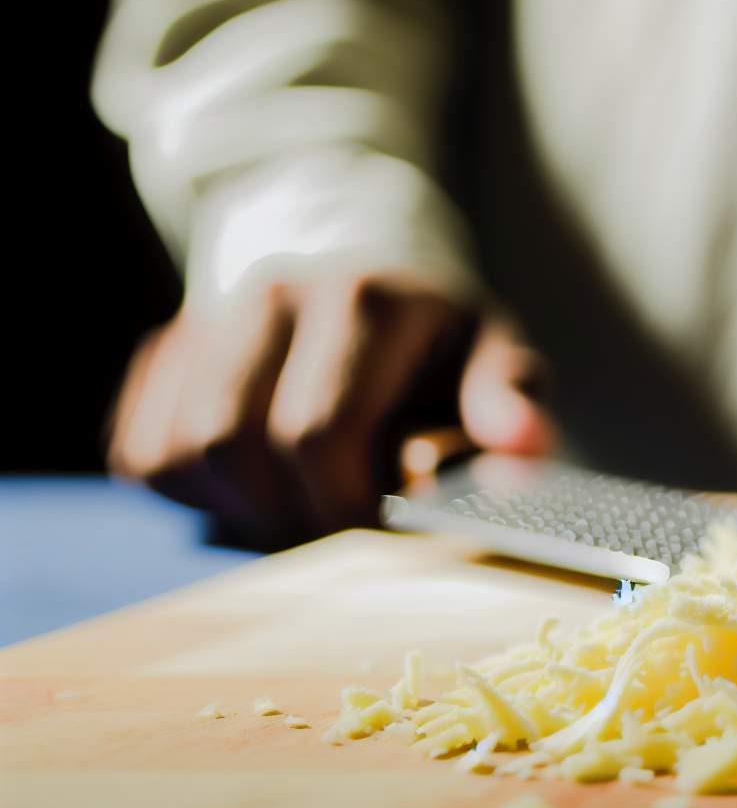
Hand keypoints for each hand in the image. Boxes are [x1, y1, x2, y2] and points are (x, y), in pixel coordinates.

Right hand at [108, 275, 555, 545]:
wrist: (368, 274)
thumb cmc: (439, 340)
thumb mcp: (494, 356)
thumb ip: (510, 400)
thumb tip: (525, 445)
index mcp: (365, 299)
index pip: (317, 429)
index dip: (339, 505)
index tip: (376, 530)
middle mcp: (273, 295)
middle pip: (232, 444)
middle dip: (284, 514)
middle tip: (336, 533)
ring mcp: (207, 319)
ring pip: (175, 452)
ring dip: (234, 507)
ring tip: (298, 506)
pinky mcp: (164, 354)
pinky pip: (140, 454)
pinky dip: (193, 493)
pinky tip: (255, 485)